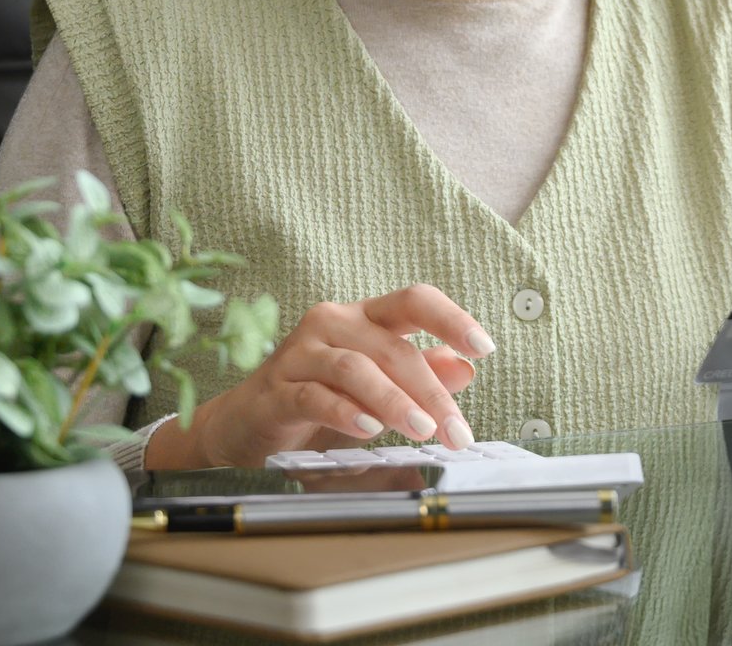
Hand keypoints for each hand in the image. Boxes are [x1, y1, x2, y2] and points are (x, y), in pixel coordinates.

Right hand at [148, 285, 494, 469]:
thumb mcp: (378, 388)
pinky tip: (368, 429)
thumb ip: (419, 374)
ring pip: (356, 368)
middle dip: (431, 391)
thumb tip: (466, 369)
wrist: (246, 425)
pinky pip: (315, 394)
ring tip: (422, 430)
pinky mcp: (276, 388)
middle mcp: (333, 323)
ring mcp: (301, 352)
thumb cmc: (319, 399)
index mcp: (364, 317)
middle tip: (457, 431)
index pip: (414, 300)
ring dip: (394, 400)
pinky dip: (345, 411)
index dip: (451, 318)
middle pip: (392, 347)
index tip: (485, 347)